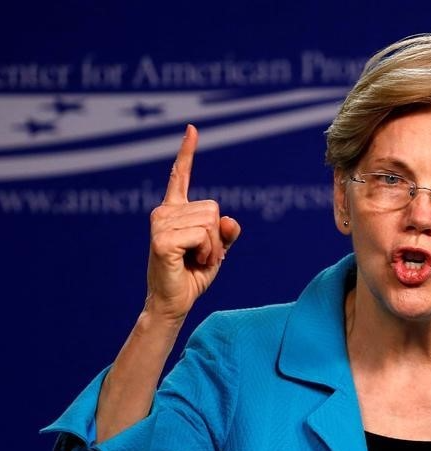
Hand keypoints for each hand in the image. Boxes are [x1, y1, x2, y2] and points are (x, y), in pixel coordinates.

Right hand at [144, 124, 240, 322]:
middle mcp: (163, 212)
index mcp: (174, 211)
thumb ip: (225, 233)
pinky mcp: (161, 239)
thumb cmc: (192, 275)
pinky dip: (207, 252)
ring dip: (212, 247)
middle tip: (201, 255)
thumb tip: (230, 221)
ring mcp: (159, 224)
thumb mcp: (217, 250)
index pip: (180, 176)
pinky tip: (191, 263)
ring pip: (210, 223)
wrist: (174, 302)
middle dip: (217, 236)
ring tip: (195, 260)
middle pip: (213, 208)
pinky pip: (203, 236)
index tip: (192, 129)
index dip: (187, 153)